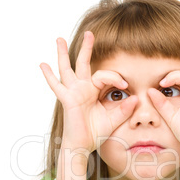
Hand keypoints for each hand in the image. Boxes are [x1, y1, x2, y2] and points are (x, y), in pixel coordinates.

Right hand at [39, 31, 136, 153]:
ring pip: (68, 69)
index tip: (125, 86)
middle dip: (87, 48)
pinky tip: (43, 65)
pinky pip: (57, 86)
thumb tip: (136, 98)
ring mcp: (73, 93)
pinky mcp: (67, 99)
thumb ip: (124, 109)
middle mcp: (83, 89)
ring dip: (64, 54)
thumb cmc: (95, 132)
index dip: (115, 78)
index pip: (104, 76)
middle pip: (84, 64)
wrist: (83, 145)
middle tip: (90, 33)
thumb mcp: (114, 119)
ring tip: (60, 39)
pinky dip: (49, 76)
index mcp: (94, 91)